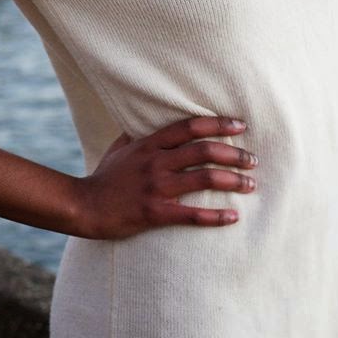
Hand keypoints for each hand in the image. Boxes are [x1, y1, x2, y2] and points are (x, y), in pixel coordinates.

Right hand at [74, 116, 256, 239]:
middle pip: (204, 150)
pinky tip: (233, 218)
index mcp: (149, 143)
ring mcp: (156, 187)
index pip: (190, 126)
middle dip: (234, 154)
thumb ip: (139, 133)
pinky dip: (215, 216)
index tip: (240, 125)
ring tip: (250, 185)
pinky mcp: (155, 212)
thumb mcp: (120, 147)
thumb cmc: (104, 177)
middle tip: (253, 160)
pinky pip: (192, 214)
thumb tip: (151, 120)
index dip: (218, 124)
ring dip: (232, 181)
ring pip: (203, 178)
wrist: (84, 206)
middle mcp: (156, 161)